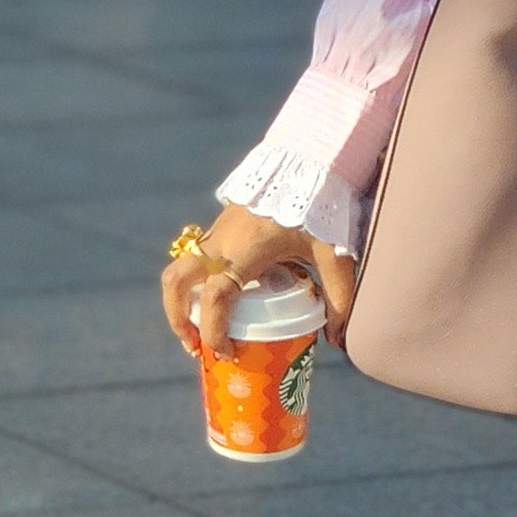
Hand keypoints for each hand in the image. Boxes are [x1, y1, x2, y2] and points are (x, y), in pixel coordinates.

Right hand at [161, 205, 356, 361]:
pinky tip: (214, 301)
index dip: (214, 330)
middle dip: (178, 319)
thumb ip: (340, 297)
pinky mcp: (219, 226)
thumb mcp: (335, 256)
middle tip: (196, 348)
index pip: (217, 297)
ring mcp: (216, 232)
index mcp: (246, 251)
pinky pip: (193, 258)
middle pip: (177, 283)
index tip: (225, 352)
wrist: (308, 164)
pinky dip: (193, 283)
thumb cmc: (322, 210)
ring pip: (177, 269)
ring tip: (195, 330)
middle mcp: (222, 242)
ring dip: (179, 302)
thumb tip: (338, 340)